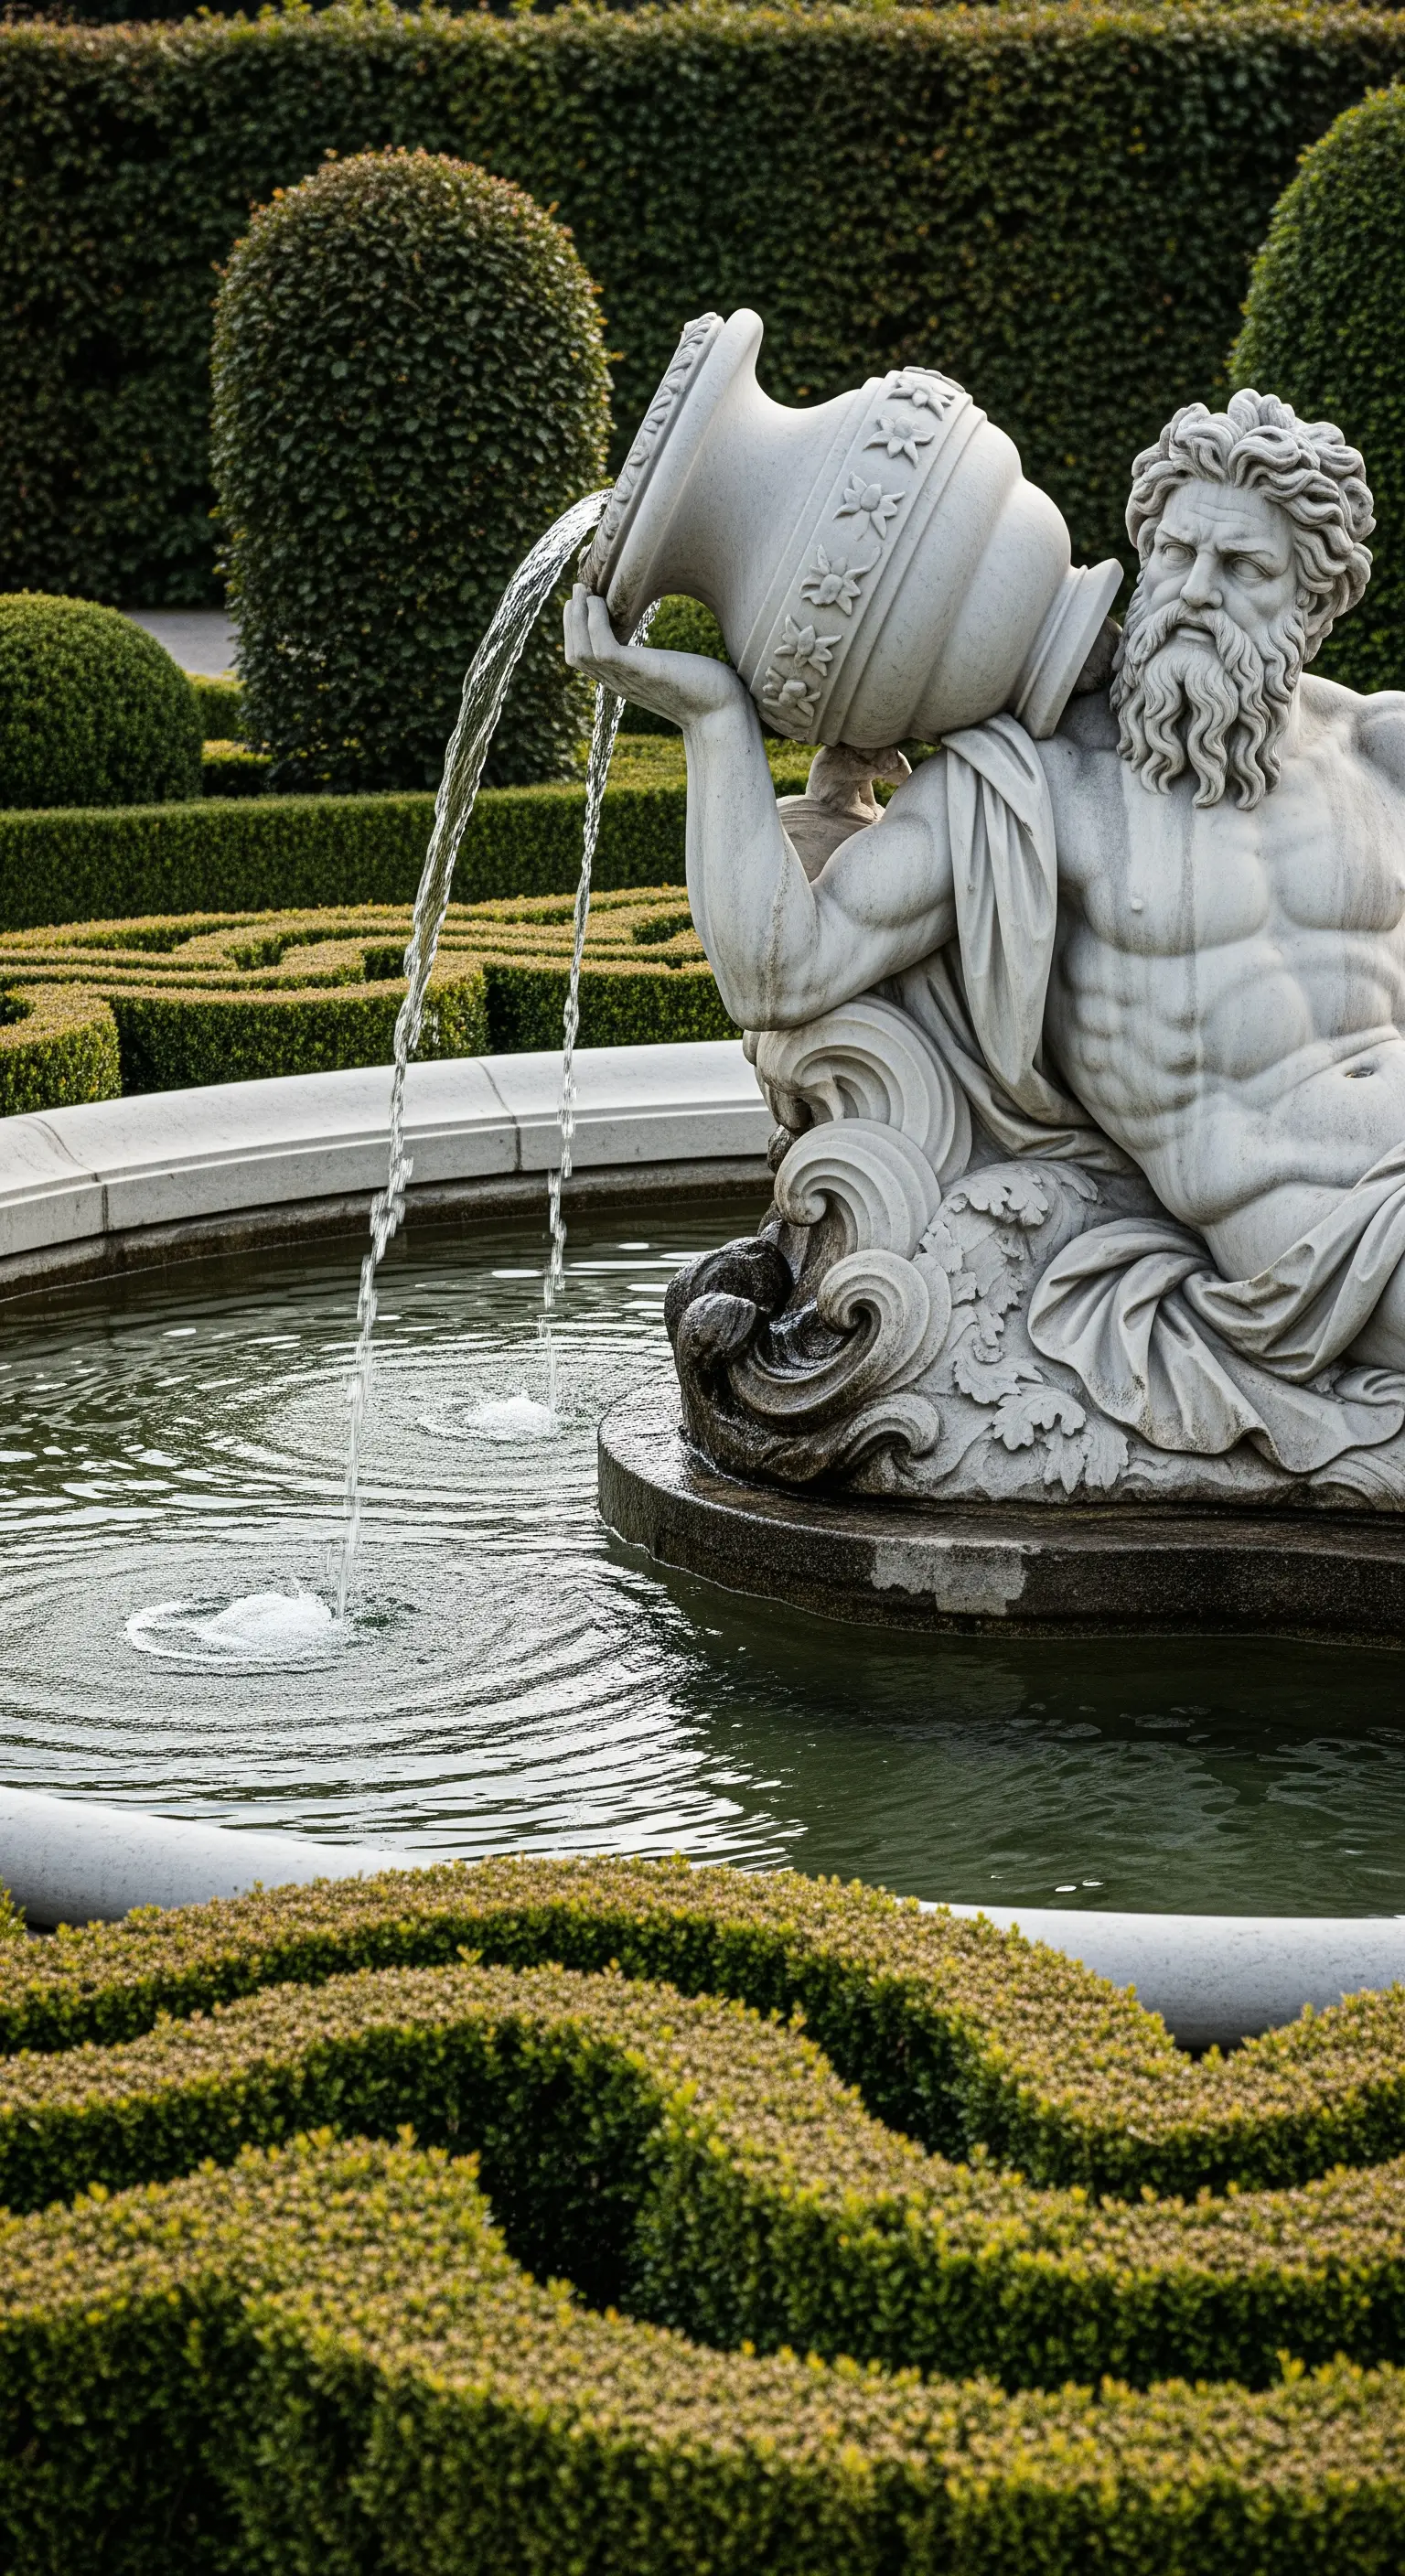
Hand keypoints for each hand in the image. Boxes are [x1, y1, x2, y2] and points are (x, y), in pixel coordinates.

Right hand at [563, 585, 747, 726]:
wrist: (723, 713)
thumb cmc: (708, 689)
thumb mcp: (674, 670)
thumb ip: (660, 661)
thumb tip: (672, 652)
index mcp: (624, 681)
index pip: (583, 659)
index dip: (575, 629)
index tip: (584, 600)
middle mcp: (620, 683)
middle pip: (575, 655)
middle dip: (570, 620)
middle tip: (578, 588)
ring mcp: (627, 679)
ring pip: (580, 652)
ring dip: (576, 618)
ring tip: (584, 590)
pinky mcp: (639, 672)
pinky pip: (601, 648)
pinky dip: (594, 622)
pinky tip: (602, 602)